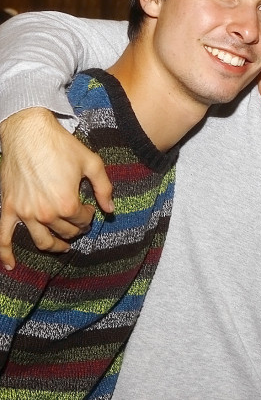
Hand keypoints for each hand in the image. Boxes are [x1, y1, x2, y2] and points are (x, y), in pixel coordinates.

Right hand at [0, 108, 112, 268]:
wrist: (28, 133)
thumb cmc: (61, 146)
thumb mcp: (92, 163)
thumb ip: (104, 188)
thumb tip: (110, 210)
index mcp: (66, 203)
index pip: (82, 221)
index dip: (89, 216)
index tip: (89, 209)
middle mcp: (44, 213)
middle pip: (64, 232)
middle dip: (75, 229)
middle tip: (78, 222)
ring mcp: (24, 213)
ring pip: (41, 241)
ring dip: (54, 246)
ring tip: (62, 245)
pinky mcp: (8, 208)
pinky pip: (2, 238)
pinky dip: (5, 254)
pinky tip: (10, 266)